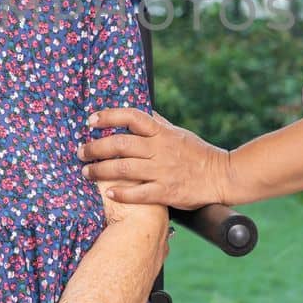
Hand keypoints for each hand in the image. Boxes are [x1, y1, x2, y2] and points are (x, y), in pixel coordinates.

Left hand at [79, 108, 239, 209]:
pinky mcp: (167, 192)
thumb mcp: (178, 132)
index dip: (109, 116)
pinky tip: (109, 193)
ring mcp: (162, 171)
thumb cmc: (197, 153)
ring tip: (86, 172)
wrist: (221, 176)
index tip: (91, 120)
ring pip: (124, 168)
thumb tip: (141, 110)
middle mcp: (160, 149)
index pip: (132, 116)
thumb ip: (158, 123)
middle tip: (81, 152)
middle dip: (96, 148)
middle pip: (121, 144)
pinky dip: (122, 193)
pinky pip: (139, 193)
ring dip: (100, 170)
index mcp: (162, 133)